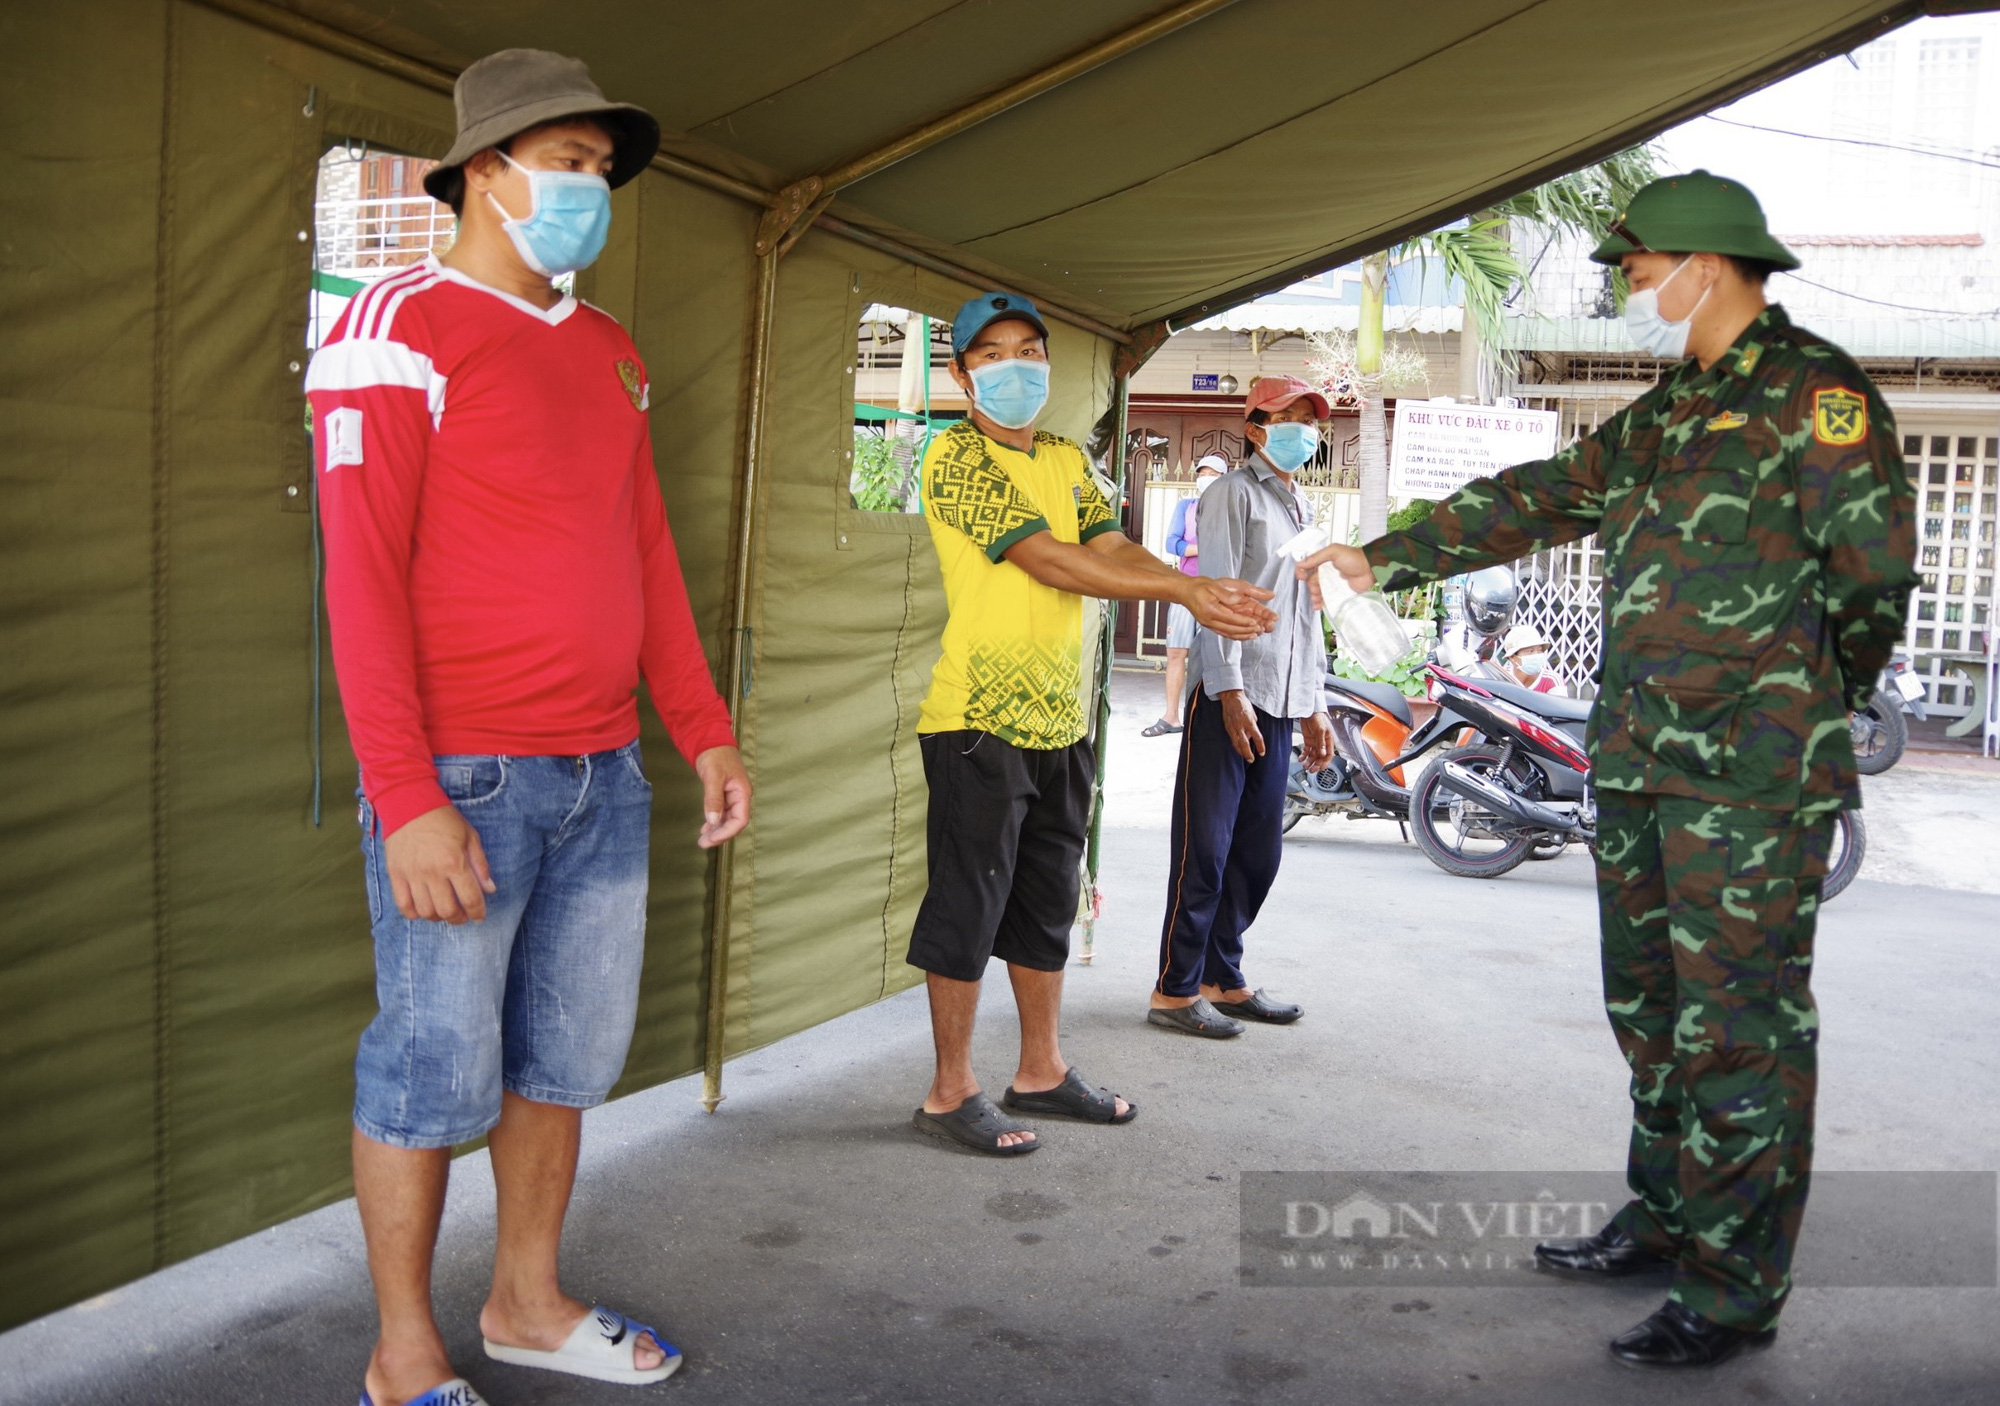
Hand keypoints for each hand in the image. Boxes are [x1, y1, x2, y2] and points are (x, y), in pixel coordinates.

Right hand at [384, 804, 494, 923]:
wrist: (409, 804)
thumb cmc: (444, 819)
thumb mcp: (470, 836)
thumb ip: (480, 864)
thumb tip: (490, 889)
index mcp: (454, 862)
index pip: (470, 898)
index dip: (478, 912)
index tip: (480, 915)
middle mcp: (432, 872)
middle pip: (447, 911)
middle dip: (459, 918)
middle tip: (463, 916)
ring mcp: (412, 875)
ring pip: (426, 912)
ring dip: (438, 917)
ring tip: (444, 912)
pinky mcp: (396, 875)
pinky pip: (403, 905)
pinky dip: (414, 913)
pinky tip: (424, 909)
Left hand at [694, 745, 751, 848]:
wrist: (711, 740)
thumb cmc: (715, 755)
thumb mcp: (713, 776)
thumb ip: (714, 798)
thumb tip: (713, 820)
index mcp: (742, 792)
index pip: (740, 819)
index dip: (727, 831)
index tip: (712, 838)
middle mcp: (739, 797)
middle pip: (733, 822)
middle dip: (719, 834)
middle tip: (703, 843)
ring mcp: (732, 796)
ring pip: (727, 819)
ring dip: (716, 830)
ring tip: (702, 839)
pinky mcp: (723, 794)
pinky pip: (721, 813)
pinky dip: (713, 821)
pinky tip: (705, 827)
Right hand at [1186, 577, 1276, 639]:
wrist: (1184, 591)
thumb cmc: (1199, 586)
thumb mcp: (1215, 585)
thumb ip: (1229, 594)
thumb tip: (1243, 599)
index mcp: (1211, 610)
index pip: (1231, 619)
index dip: (1244, 622)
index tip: (1256, 623)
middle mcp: (1209, 621)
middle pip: (1231, 630)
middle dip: (1247, 631)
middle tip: (1261, 630)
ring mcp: (1209, 625)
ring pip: (1229, 634)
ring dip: (1243, 635)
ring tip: (1257, 634)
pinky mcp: (1210, 625)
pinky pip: (1225, 633)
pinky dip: (1236, 635)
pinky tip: (1246, 635)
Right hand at [1218, 689, 1264, 761]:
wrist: (1231, 697)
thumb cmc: (1243, 703)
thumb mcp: (1252, 714)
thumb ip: (1253, 725)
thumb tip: (1251, 735)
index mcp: (1249, 721)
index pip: (1257, 737)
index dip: (1260, 746)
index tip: (1262, 753)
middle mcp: (1240, 725)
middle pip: (1245, 743)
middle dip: (1248, 753)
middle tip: (1251, 760)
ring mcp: (1232, 727)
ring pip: (1236, 743)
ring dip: (1241, 751)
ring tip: (1245, 756)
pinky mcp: (1227, 727)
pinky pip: (1232, 738)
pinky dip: (1235, 745)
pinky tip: (1238, 748)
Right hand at [1296, 543, 1372, 608]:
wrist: (1370, 569)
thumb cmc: (1354, 557)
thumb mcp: (1334, 552)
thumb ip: (1316, 557)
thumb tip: (1300, 563)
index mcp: (1323, 561)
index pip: (1307, 567)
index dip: (1301, 572)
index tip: (1301, 576)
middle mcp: (1326, 572)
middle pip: (1311, 582)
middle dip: (1310, 586)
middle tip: (1316, 587)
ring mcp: (1331, 583)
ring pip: (1317, 592)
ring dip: (1314, 596)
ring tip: (1317, 598)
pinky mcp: (1338, 593)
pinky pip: (1326, 599)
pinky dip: (1320, 603)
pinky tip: (1318, 605)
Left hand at [1299, 711, 1334, 769]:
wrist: (1308, 711)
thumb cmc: (1317, 718)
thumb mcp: (1320, 730)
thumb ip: (1321, 743)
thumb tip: (1322, 754)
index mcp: (1329, 741)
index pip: (1329, 755)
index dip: (1325, 763)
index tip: (1320, 769)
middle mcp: (1322, 743)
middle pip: (1320, 757)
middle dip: (1316, 764)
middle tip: (1311, 770)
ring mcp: (1315, 742)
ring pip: (1313, 755)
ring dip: (1309, 761)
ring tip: (1304, 766)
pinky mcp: (1308, 740)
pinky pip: (1306, 751)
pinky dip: (1303, 756)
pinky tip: (1301, 759)